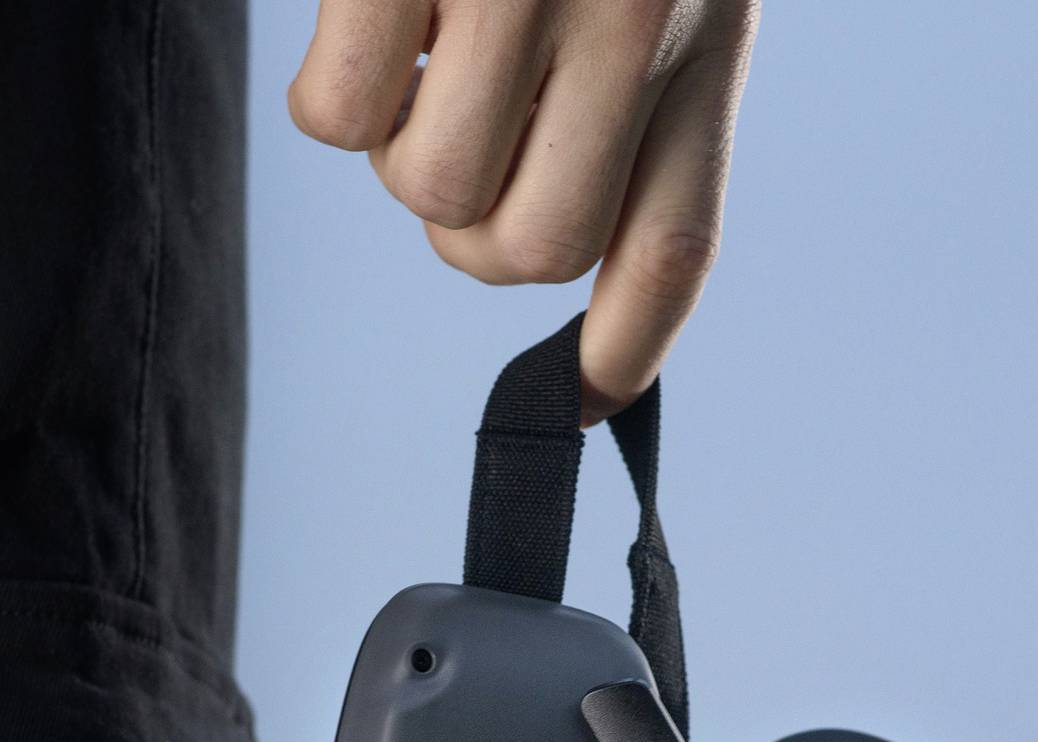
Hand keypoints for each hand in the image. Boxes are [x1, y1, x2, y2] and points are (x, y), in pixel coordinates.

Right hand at [290, 0, 758, 421]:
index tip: (585, 406)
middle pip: (536, 248)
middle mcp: (630, 18)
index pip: (672, 247)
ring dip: (399, 150)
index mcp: (706, 30)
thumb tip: (534, 235)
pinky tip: (369, 22)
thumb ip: (631, 84)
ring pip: (434, 191)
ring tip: (419, 57)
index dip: (622, 350)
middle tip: (457, 131)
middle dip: (475, 227)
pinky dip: (331, 91)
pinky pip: (339, 117)